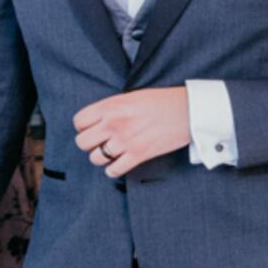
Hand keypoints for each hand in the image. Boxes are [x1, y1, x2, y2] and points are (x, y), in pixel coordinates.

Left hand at [72, 86, 192, 176]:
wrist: (189, 110)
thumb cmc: (163, 101)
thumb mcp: (132, 97)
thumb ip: (112, 108)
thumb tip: (98, 121)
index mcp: (111, 106)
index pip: (79, 121)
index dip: (83, 126)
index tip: (91, 128)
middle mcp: (115, 123)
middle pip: (82, 142)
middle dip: (89, 143)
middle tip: (100, 141)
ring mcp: (126, 140)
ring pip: (96, 158)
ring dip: (101, 157)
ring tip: (111, 152)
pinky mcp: (139, 154)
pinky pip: (114, 170)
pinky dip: (114, 170)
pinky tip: (119, 163)